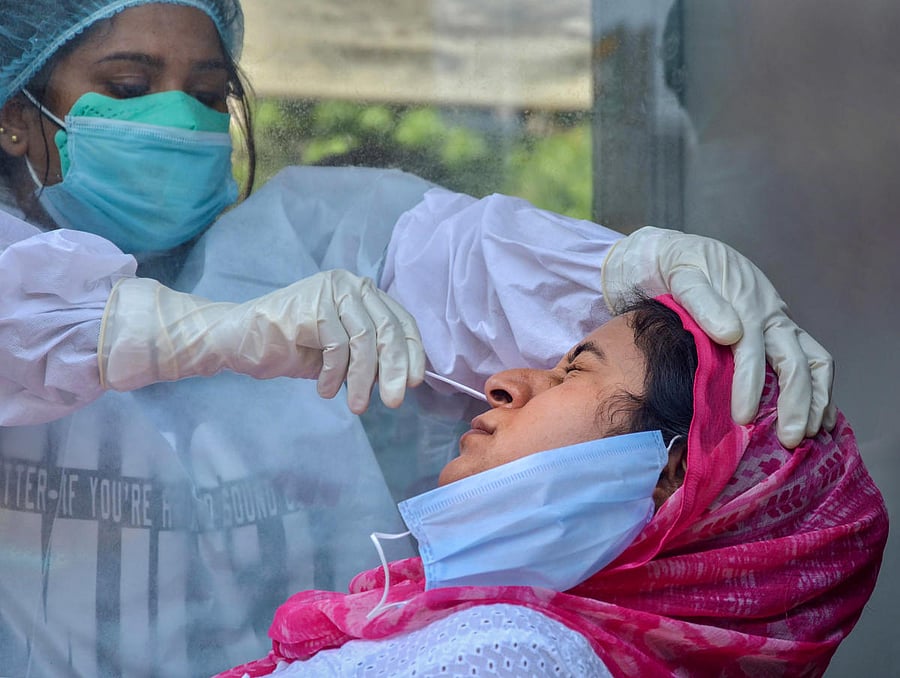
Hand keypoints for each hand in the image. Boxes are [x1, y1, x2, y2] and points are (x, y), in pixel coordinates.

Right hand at [99, 270, 424, 413]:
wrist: (237, 340)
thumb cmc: (290, 347)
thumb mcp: (339, 353)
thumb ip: (369, 357)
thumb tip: (403, 378)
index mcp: (361, 292)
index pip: (400, 320)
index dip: (412, 352)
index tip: (416, 382)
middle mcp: (349, 284)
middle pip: (387, 329)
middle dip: (395, 370)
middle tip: (395, 402)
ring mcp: (329, 291)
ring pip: (365, 340)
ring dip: (363, 379)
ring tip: (356, 406)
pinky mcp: (311, 305)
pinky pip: (337, 345)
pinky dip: (335, 374)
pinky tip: (325, 389)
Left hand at [601, 226, 834, 447]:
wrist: (680, 253)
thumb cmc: (678, 267)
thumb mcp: (683, 275)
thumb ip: (702, 302)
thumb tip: (732, 333)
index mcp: (747, 303)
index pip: (753, 350)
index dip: (750, 384)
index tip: (743, 416)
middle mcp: (772, 315)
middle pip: (797, 361)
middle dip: (797, 402)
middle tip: (789, 439)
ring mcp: (779, 323)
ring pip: (813, 361)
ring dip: (817, 400)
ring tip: (811, 434)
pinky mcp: (779, 331)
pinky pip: (810, 361)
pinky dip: (818, 390)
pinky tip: (817, 418)